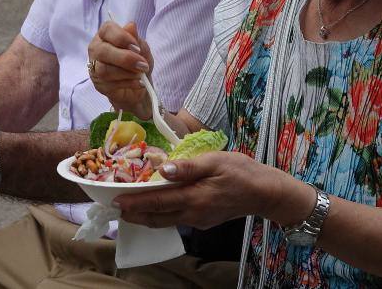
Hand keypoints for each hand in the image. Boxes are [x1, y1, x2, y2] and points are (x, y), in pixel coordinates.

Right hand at [88, 21, 154, 118]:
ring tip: (140, 74)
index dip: (121, 37)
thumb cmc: (139, 61)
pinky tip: (138, 82)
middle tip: (142, 65)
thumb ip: (136, 39)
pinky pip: (110, 84)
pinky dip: (128, 83)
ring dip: (127, 73)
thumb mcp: (143, 49)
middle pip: (102, 51)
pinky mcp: (99, 85)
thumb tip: (131, 26)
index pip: (107, 30)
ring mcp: (95, 68)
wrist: (141, 84)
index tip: (137, 47)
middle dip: (125, 58)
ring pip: (105, 70)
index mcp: (106, 35)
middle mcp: (96, 50)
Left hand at [114, 151, 314, 229]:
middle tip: (115, 207)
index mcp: (194, 197)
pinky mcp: (204, 220)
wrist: (265, 193)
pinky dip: (161, 214)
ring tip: (129, 209)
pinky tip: (157, 205)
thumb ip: (187, 167)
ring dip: (145, 216)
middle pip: (156, 217)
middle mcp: (193, 213)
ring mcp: (198, 220)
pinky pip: (176, 219)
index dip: (134, 201)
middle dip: (134, 213)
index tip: (116, 200)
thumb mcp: (215, 161)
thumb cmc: (242, 171)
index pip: (156, 201)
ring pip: (165, 221)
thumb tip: (162, 168)